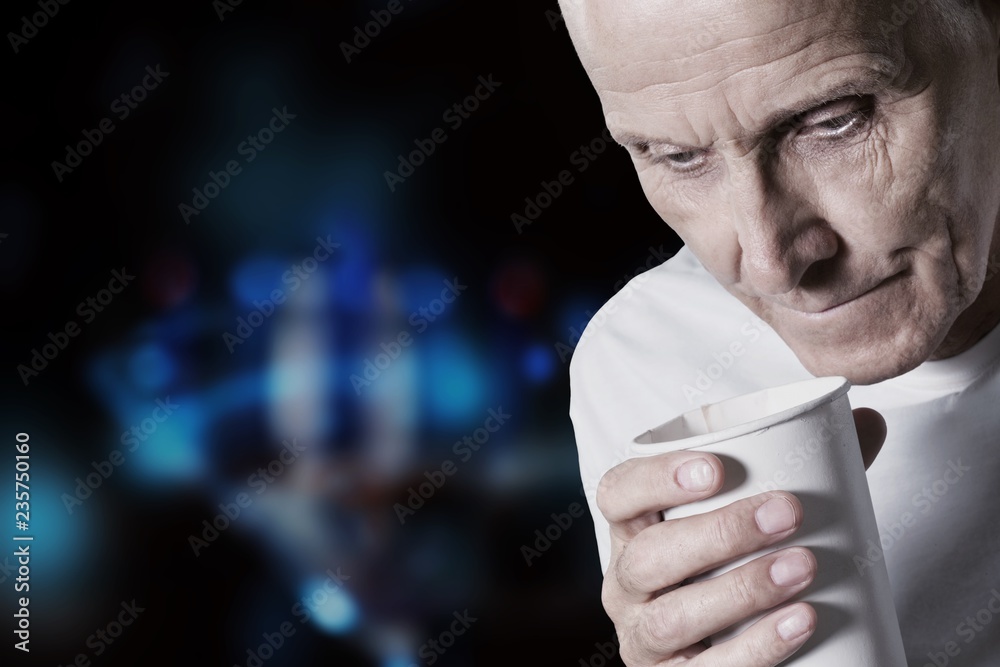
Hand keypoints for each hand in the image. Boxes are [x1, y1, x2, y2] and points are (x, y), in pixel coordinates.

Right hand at [598, 408, 886, 665]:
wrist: (738, 650)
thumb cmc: (738, 567)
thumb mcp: (753, 520)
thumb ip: (801, 467)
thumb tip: (866, 419)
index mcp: (633, 530)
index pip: (617, 493)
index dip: (655, 478)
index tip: (717, 468)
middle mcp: (625, 584)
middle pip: (648, 556)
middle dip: (719, 533)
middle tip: (789, 512)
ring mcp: (643, 639)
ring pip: (671, 617)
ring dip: (740, 589)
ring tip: (804, 566)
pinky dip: (755, 647)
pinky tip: (799, 623)